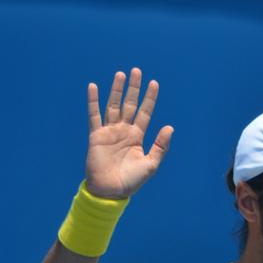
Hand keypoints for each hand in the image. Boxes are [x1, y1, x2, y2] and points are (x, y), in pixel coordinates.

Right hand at [85, 67, 173, 198]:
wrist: (111, 191)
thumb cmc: (132, 180)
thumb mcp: (151, 164)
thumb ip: (160, 146)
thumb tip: (170, 127)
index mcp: (137, 136)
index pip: (145, 112)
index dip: (149, 98)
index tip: (154, 83)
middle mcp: (123, 131)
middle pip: (129, 104)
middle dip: (133, 88)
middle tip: (136, 71)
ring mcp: (109, 132)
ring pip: (113, 106)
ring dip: (116, 90)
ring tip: (120, 74)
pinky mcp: (96, 136)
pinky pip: (94, 115)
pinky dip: (93, 101)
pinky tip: (93, 86)